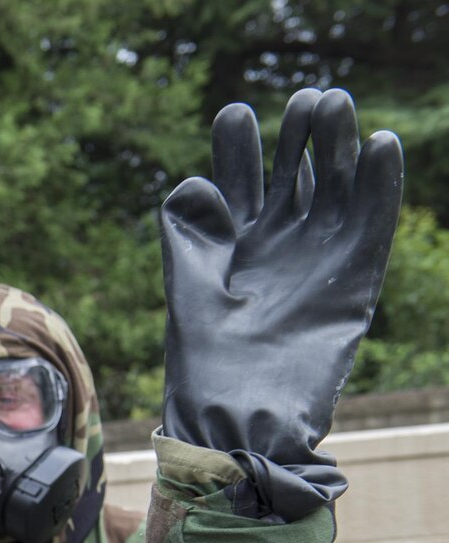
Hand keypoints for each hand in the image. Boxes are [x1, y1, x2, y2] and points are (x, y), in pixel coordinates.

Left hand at [160, 89, 402, 516]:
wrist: (238, 416)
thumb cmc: (204, 360)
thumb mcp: (188, 287)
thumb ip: (188, 233)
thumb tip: (194, 180)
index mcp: (231, 245)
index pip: (239, 181)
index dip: (239, 148)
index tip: (235, 115)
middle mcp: (277, 246)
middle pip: (294, 174)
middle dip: (299, 135)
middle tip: (304, 100)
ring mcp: (318, 259)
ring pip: (335, 189)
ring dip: (338, 146)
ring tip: (333, 105)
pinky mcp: (355, 280)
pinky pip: (373, 223)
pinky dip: (380, 185)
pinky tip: (380, 145)